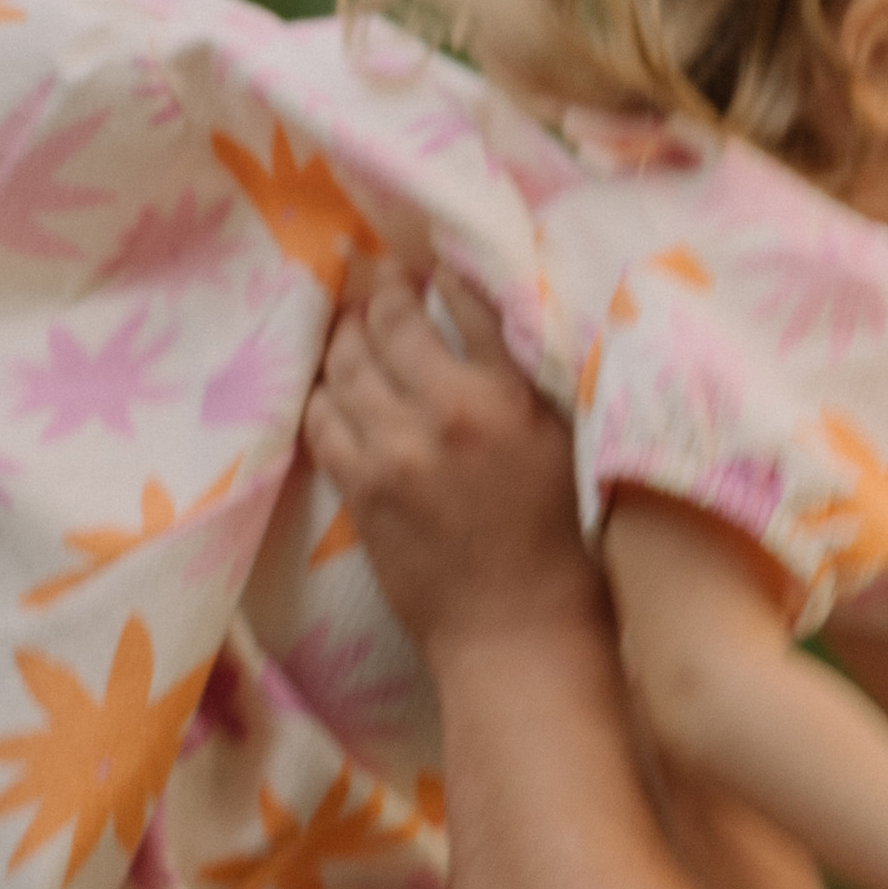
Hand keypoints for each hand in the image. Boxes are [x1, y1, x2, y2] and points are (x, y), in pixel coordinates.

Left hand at [305, 263, 597, 657]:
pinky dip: (324, 393)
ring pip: (345, 365)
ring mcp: (393, 452)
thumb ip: (528, 376)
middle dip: (382, 292)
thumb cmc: (560, 536)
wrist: (515, 627)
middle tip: (384, 281)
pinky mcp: (360, 488)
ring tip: (353, 325)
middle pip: (389, 323)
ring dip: (346, 336)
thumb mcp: (566, 441)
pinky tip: (335, 387)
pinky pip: (321, 419)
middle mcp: (444, 414)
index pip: (466, 301)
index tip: (433, 262)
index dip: (442, 272)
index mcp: (508, 398)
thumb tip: (497, 313)